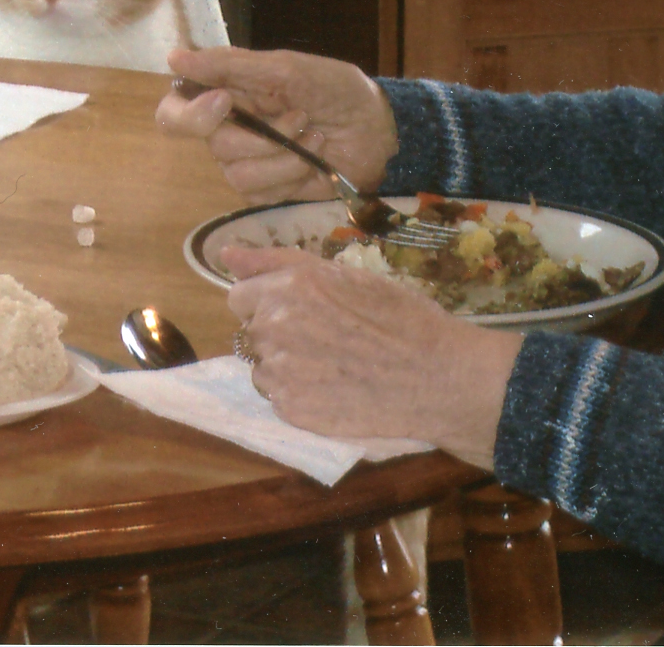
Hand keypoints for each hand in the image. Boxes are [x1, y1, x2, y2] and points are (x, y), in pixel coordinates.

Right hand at [155, 47, 398, 204]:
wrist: (378, 128)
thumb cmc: (335, 90)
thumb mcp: (286, 68)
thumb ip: (230, 65)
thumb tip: (174, 58)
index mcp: (226, 94)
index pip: (176, 112)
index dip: (189, 113)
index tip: (224, 102)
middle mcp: (229, 131)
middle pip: (212, 144)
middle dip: (262, 134)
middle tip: (299, 116)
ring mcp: (248, 164)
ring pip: (237, 172)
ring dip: (284, 153)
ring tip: (313, 134)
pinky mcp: (268, 191)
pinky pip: (261, 192)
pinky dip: (293, 172)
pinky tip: (315, 158)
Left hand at [222, 244, 522, 469]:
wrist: (437, 376)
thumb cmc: (401, 317)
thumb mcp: (346, 275)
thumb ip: (277, 262)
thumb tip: (226, 254)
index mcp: (289, 285)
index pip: (240, 294)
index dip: (268, 301)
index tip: (300, 309)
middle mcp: (275, 326)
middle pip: (250, 330)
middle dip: (277, 332)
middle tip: (324, 338)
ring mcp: (280, 371)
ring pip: (262, 366)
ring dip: (286, 365)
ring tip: (333, 366)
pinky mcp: (290, 409)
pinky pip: (278, 397)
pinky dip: (299, 394)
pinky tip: (335, 389)